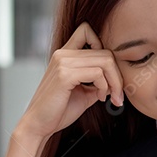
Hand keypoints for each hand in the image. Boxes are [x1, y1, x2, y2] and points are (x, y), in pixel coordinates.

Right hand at [15, 22, 123, 141]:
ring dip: (114, 82)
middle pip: (105, 51)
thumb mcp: (83, 92)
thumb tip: (116, 80)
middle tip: (118, 94)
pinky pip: (97, 73)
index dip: (104, 47)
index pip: (87, 31)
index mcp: (65, 55)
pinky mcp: (65, 75)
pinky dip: (105, 86)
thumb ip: (97, 82)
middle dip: (117, 74)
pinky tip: (100, 98)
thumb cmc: (58, 111)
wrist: (38, 126)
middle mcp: (63, 54)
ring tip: (110, 97)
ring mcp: (63, 62)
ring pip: (105, 60)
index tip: (107, 73)